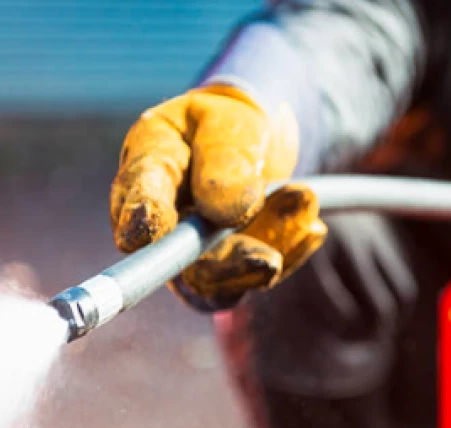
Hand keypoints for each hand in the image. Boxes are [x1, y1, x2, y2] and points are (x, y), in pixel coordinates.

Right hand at [110, 84, 326, 310]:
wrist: (252, 144)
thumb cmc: (228, 127)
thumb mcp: (228, 125)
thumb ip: (224, 159)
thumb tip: (227, 211)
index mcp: (150, 164)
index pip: (138, 192)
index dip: (139, 216)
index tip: (146, 233)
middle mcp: (161, 222)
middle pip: (181, 262)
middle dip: (229, 265)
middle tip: (269, 261)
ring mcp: (191, 255)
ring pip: (221, 280)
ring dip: (268, 252)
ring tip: (304, 202)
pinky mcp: (224, 272)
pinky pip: (252, 278)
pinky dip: (289, 253)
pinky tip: (311, 229)